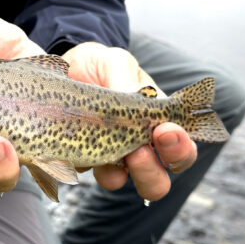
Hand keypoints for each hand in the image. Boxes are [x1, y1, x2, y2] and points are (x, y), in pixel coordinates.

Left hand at [62, 42, 197, 200]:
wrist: (63, 68)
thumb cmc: (98, 64)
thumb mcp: (114, 62)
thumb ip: (126, 76)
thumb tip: (139, 96)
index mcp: (155, 123)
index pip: (182, 148)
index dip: (181, 148)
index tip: (166, 130)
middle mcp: (134, 145)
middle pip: (157, 179)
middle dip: (151, 172)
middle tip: (139, 152)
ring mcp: (104, 154)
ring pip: (118, 181)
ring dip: (116, 175)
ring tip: (105, 155)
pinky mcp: (76, 155)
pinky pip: (78, 169)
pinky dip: (75, 161)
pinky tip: (68, 144)